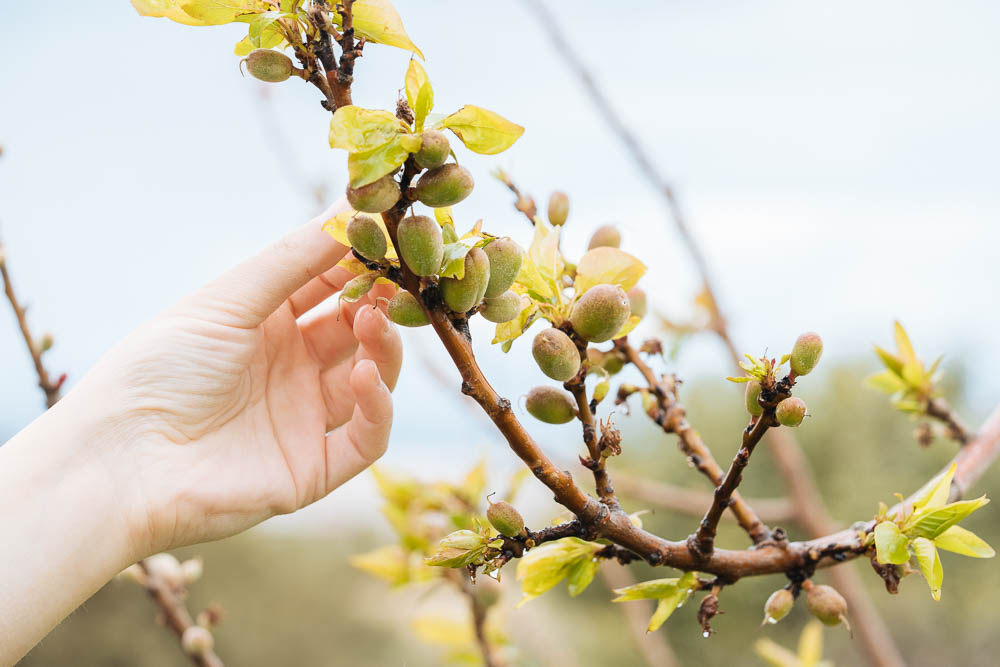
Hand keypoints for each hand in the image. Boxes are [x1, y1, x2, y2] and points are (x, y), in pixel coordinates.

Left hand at [68, 199, 401, 554]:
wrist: (121, 463)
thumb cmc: (158, 371)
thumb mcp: (227, 301)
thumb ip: (294, 258)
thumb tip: (350, 205)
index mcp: (264, 327)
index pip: (328, 288)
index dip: (359, 264)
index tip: (389, 238)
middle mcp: (290, 371)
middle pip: (357, 333)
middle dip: (377, 306)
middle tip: (390, 287)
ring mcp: (304, 421)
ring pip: (372, 381)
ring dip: (383, 349)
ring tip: (373, 324)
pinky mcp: (313, 470)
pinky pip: (367, 438)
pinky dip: (380, 407)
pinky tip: (368, 378)